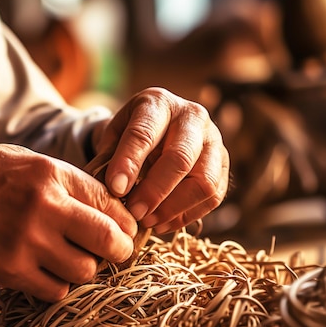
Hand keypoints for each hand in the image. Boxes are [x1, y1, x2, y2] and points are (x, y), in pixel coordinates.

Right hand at [0, 144, 136, 301]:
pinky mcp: (8, 271)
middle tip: (112, 252)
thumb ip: (62, 180)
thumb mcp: (20, 160)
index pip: (110, 202)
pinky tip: (47, 273)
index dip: (125, 221)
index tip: (124, 230)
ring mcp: (26, 242)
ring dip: (84, 270)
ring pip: (84, 271)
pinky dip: (58, 286)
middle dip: (118, 250)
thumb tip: (103, 203)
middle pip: (109, 241)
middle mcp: (44, 207)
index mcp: (49, 173)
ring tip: (71, 261)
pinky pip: (55, 291)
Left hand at [90, 87, 229, 233]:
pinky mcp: (223, 167)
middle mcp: (192, 117)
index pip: (144, 132)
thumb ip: (107, 159)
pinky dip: (186, 216)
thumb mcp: (113, 136)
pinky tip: (161, 223)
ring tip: (147, 221)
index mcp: (158, 103)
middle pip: (180, 158)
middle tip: (133, 213)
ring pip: (204, 182)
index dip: (129, 163)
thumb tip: (102, 192)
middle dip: (154, 191)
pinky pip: (212, 197)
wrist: (159, 129)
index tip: (115, 189)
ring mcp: (213, 141)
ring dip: (173, 208)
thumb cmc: (130, 135)